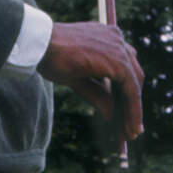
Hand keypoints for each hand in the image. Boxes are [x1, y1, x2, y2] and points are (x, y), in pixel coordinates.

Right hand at [38, 20, 143, 138]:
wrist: (39, 44)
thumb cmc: (51, 57)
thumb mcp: (78, 79)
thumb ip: (98, 94)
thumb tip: (112, 116)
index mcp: (108, 38)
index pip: (124, 69)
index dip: (125, 93)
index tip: (124, 113)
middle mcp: (117, 40)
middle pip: (132, 77)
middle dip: (131, 104)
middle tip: (128, 128)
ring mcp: (120, 49)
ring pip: (134, 85)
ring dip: (133, 111)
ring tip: (129, 134)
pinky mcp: (119, 61)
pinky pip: (131, 90)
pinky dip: (133, 110)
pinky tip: (130, 127)